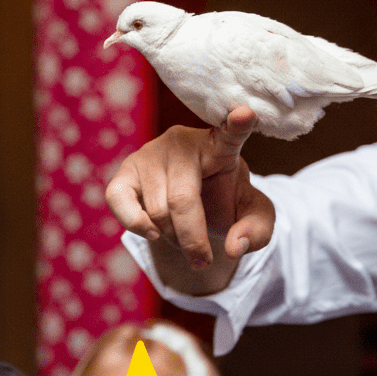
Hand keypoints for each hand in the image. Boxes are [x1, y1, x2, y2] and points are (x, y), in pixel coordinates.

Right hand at [106, 107, 275, 293]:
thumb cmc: (224, 201)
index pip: (231, 133)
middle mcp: (184, 141)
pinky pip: (120, 200)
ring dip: (171, 237)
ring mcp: (151, 152)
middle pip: (182, 198)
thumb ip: (257, 231)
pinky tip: (153, 232)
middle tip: (201, 261)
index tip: (246, 113)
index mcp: (221, 147)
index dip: (237, 124)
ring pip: (156, 208)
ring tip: (183, 239)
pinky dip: (136, 225)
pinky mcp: (126, 170)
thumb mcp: (251, 215)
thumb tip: (233, 247)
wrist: (192, 204)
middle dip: (191, 238)